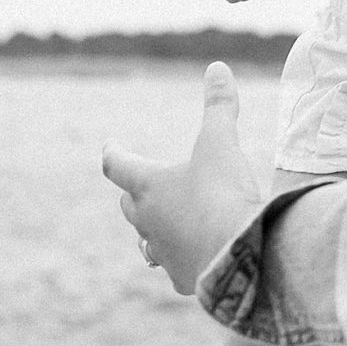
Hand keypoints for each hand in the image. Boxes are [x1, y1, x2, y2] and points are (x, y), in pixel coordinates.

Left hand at [102, 63, 266, 293]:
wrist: (237, 255)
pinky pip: (174, 267)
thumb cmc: (221, 195)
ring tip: (160, 226)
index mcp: (148, 186)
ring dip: (152, 230)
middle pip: (129, 206)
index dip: (114, 152)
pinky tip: (192, 258)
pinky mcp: (182, 278)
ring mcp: (162, 253)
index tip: (109, 145)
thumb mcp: (222, 144)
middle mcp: (147, 221)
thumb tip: (217, 67)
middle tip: (137, 187)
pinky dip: (180, 258)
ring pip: (146, 241)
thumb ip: (219, 106)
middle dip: (133, 194)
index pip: (117, 165)